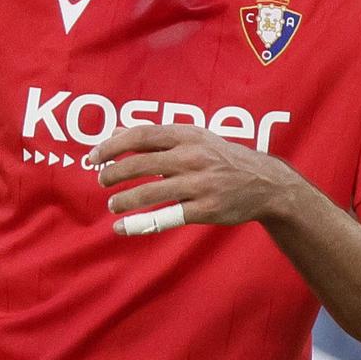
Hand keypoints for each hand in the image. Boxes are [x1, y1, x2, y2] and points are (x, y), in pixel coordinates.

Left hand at [88, 125, 300, 235]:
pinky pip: (165, 217)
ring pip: (149, 192)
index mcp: (189, 135)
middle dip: (114, 174)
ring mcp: (200, 184)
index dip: (112, 146)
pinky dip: (139, 224)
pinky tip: (122, 228)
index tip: (94, 157)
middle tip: (103, 181)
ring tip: (113, 205)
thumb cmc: (224, 159)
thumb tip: (116, 131)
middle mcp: (193, 157)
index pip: (141, 135)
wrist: (266, 184)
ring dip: (123, 200)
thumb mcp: (195, 139)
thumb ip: (156, 137)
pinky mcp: (205, 209)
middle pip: (140, 164)